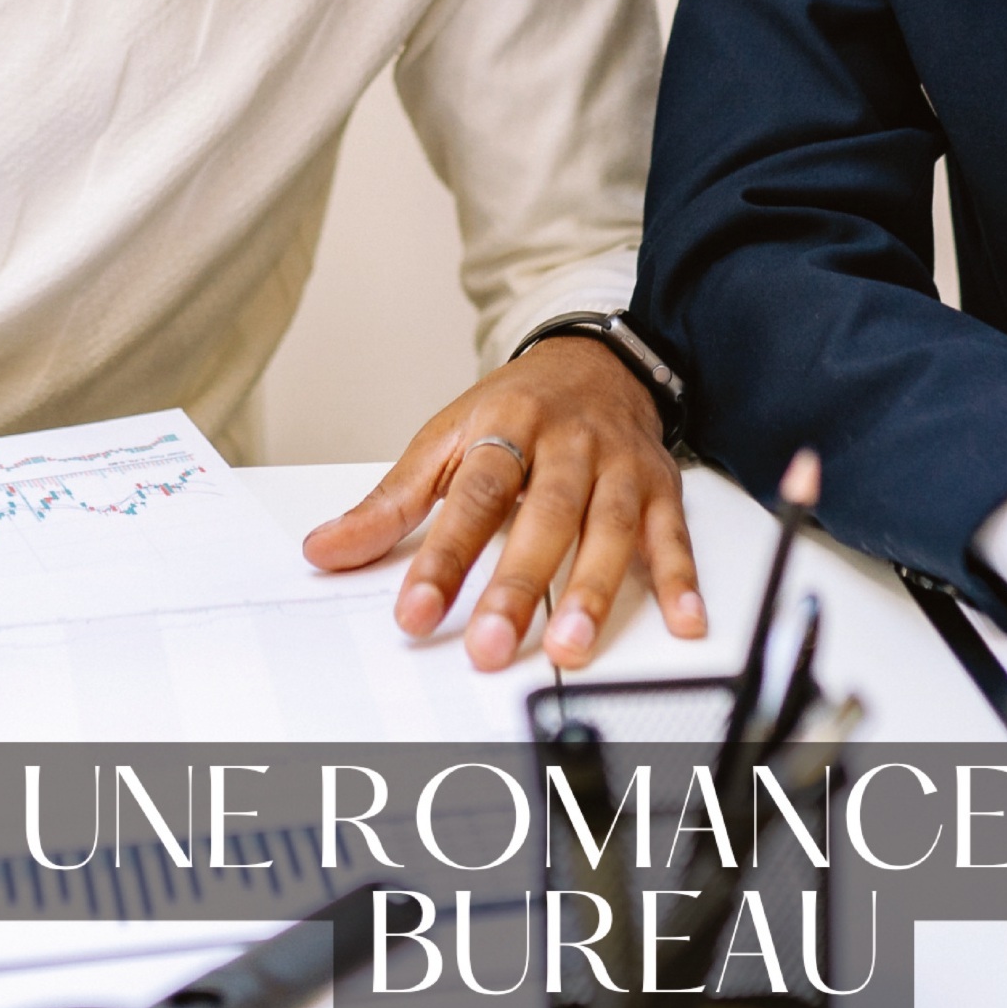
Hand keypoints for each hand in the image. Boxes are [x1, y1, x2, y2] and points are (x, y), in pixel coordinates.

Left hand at [302, 335, 706, 670]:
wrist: (594, 362)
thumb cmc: (515, 408)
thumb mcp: (445, 438)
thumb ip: (390, 502)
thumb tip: (323, 550)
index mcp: (506, 424)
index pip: (472, 495)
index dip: (443, 557)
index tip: (415, 613)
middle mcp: (567, 443)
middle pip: (544, 513)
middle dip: (519, 582)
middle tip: (491, 644)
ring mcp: (618, 464)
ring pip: (611, 527)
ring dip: (594, 589)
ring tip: (569, 645)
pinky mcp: (661, 485)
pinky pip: (674, 533)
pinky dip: (682, 578)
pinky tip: (682, 620)